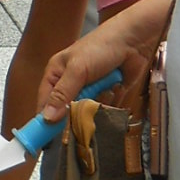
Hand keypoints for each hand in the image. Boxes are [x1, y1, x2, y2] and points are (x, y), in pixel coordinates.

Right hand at [38, 5, 161, 121]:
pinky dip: (109, 104)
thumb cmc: (101, 46)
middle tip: (81, 114)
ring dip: (94, 106)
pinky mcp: (106, 94)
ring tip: (103, 90)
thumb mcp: (77, 69)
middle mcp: (70, 84)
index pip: (45, 102)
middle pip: (65, 112)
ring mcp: (89, 90)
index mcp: (56, 74)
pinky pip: (102, 110)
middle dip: (74, 114)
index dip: (45, 120)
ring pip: (85, 113)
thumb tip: (46, 118)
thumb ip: (62, 94)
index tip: (45, 139)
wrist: (134, 40)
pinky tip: (114, 89)